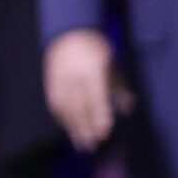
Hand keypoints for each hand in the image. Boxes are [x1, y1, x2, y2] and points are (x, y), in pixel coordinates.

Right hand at [46, 27, 129, 150]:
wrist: (69, 32)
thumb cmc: (96, 49)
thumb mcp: (113, 64)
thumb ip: (119, 87)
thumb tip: (128, 109)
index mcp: (92, 70)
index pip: (96, 98)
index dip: (99, 116)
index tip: (104, 133)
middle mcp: (74, 75)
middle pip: (79, 105)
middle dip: (85, 127)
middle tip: (91, 146)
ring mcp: (60, 78)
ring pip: (65, 107)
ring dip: (71, 127)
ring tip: (78, 143)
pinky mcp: (50, 80)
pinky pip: (54, 102)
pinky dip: (61, 117)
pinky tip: (67, 127)